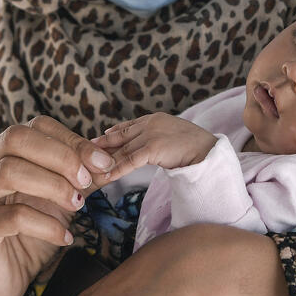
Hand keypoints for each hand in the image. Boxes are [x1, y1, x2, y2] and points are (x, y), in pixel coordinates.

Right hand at [0, 115, 115, 295]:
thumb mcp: (59, 202)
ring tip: (78, 206)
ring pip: (9, 172)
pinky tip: (65, 237)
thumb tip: (110, 160)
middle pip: (15, 139)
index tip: (102, 161)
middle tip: (87, 180)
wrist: (1, 286)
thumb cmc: (29, 238)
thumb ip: (79, 179)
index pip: (33, 127)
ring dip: (53, 186)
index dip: (70, 139)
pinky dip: (46, 224)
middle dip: (60, 156)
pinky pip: (12, 216)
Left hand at [91, 113, 217, 183]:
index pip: (129, 125)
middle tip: (87, 149)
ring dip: (106, 160)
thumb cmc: (195, 146)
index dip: (114, 132)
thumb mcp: (174, 136)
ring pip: (122, 150)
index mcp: (155, 119)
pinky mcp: (152, 149)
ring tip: (91, 168)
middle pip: (121, 136)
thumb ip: (159, 137)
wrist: (208, 150)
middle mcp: (149, 124)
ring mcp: (150, 136)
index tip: (102, 136)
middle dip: (104, 144)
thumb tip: (150, 147)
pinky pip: (129, 161)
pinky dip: (116, 169)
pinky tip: (106, 177)